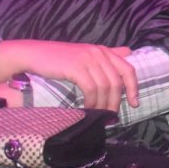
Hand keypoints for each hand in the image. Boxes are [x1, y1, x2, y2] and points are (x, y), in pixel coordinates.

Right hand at [0, 40, 137, 111]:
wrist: (33, 54)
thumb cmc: (59, 58)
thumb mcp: (86, 54)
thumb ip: (106, 55)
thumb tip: (129, 52)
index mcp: (104, 50)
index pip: (128, 69)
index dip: (133, 87)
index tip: (134, 103)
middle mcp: (99, 53)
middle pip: (117, 82)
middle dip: (116, 102)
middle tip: (112, 116)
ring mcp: (88, 59)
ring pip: (105, 87)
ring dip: (103, 104)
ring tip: (99, 116)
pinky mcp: (76, 67)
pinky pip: (91, 89)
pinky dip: (92, 101)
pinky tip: (87, 108)